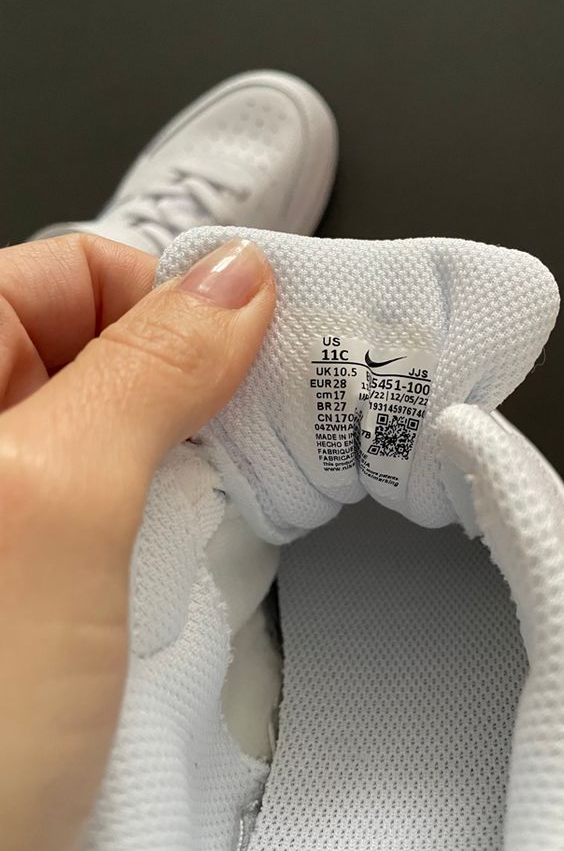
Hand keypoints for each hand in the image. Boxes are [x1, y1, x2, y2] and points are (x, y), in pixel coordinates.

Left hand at [0, 234, 274, 850]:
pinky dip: (178, 522)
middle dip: (193, 390)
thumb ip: (144, 374)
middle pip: (110, 349)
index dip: (170, 301)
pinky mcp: (44, 577)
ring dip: (192, 468)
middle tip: (247, 446)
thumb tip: (232, 283)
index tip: (252, 356)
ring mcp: (12, 511)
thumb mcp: (50, 512)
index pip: (75, 272)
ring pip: (133, 435)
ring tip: (212, 523)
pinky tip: (187, 566)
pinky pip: (131, 510)